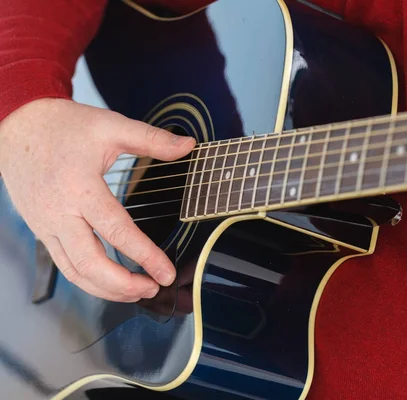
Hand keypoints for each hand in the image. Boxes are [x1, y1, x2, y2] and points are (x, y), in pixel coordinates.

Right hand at [0, 98, 195, 301]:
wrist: (17, 125)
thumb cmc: (63, 125)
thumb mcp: (111, 126)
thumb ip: (151, 139)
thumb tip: (189, 145)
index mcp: (81, 187)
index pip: (117, 231)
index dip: (145, 256)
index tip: (167, 272)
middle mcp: (60, 212)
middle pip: (91, 263)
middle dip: (124, 284)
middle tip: (154, 287)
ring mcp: (46, 225)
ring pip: (75, 272)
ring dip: (108, 289)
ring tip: (138, 290)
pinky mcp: (41, 230)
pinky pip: (65, 265)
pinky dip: (89, 280)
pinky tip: (111, 281)